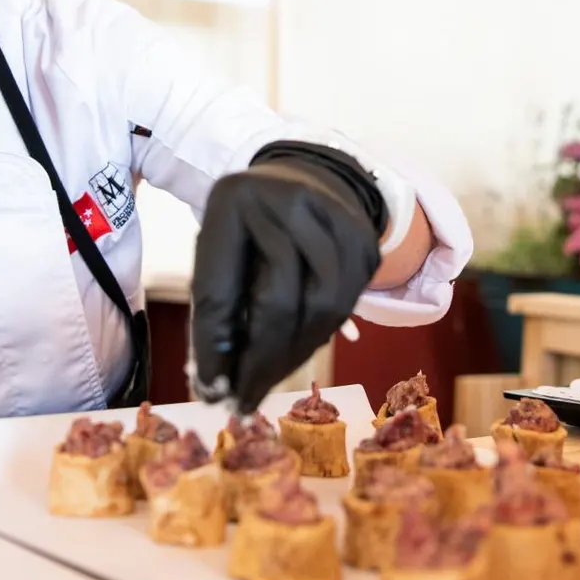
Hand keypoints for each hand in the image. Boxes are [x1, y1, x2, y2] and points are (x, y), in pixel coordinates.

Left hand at [189, 142, 386, 412]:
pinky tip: (299, 349)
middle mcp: (290, 204)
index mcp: (233, 202)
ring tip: (272, 379)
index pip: (222, 292)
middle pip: (280, 302)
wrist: (299, 179)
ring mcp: (336, 219)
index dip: (216, 351)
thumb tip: (214, 388)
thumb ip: (215, 312)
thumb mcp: (217, 255)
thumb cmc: (244, 228)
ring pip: (323, 307)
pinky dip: (321, 335)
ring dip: (297, 355)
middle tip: (246, 400)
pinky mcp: (365, 241)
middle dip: (263, 363)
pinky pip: (348, 303)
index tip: (213, 395)